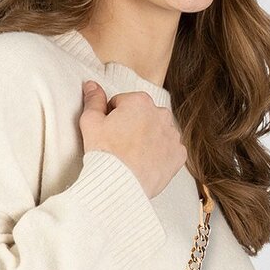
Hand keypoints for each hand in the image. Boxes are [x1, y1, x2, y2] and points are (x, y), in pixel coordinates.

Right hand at [78, 80, 187, 199]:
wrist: (120, 185)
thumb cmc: (104, 154)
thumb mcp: (91, 123)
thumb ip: (93, 100)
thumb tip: (91, 85)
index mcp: (140, 101)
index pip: (122, 103)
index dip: (112, 118)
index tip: (109, 133)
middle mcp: (161, 113)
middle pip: (142, 116)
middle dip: (133, 126)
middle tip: (120, 146)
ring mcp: (172, 135)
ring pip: (157, 132)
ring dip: (147, 139)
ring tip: (133, 156)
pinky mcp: (179, 154)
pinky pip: (169, 150)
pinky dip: (160, 155)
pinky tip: (146, 164)